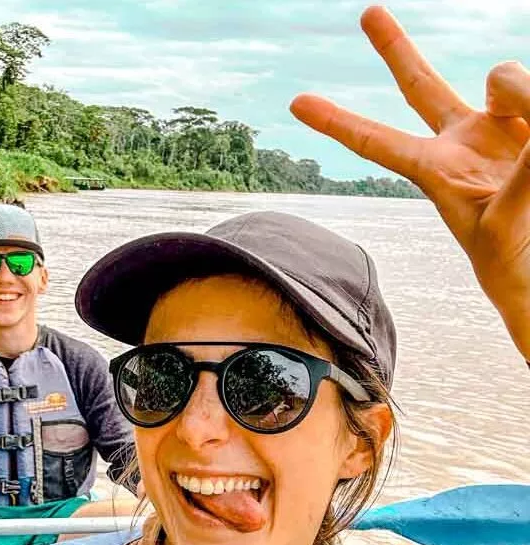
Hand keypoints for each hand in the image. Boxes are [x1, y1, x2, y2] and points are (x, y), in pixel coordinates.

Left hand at [290, 6, 529, 358]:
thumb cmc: (511, 260)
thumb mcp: (506, 221)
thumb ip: (521, 171)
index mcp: (433, 173)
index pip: (377, 142)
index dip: (338, 123)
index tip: (296, 103)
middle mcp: (459, 142)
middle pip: (419, 85)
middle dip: (395, 47)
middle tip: (367, 13)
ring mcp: (496, 128)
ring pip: (503, 76)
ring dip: (523, 96)